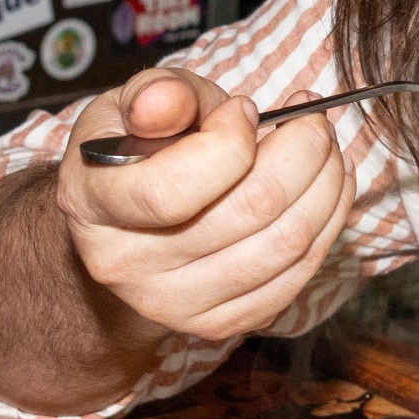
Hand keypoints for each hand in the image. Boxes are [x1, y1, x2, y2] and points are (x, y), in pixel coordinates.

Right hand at [55, 65, 350, 342]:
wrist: (128, 225)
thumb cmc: (138, 153)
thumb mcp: (133, 106)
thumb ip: (157, 94)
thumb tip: (166, 101)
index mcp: (93, 203)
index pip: (174, 189)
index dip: (230, 142)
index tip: (244, 109)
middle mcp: (125, 265)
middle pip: (250, 210)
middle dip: (302, 151)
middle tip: (313, 120)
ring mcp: (173, 304)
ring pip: (285, 244)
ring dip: (326, 185)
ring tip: (325, 149)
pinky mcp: (219, 323)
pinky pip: (297, 275)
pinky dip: (326, 224)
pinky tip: (325, 188)